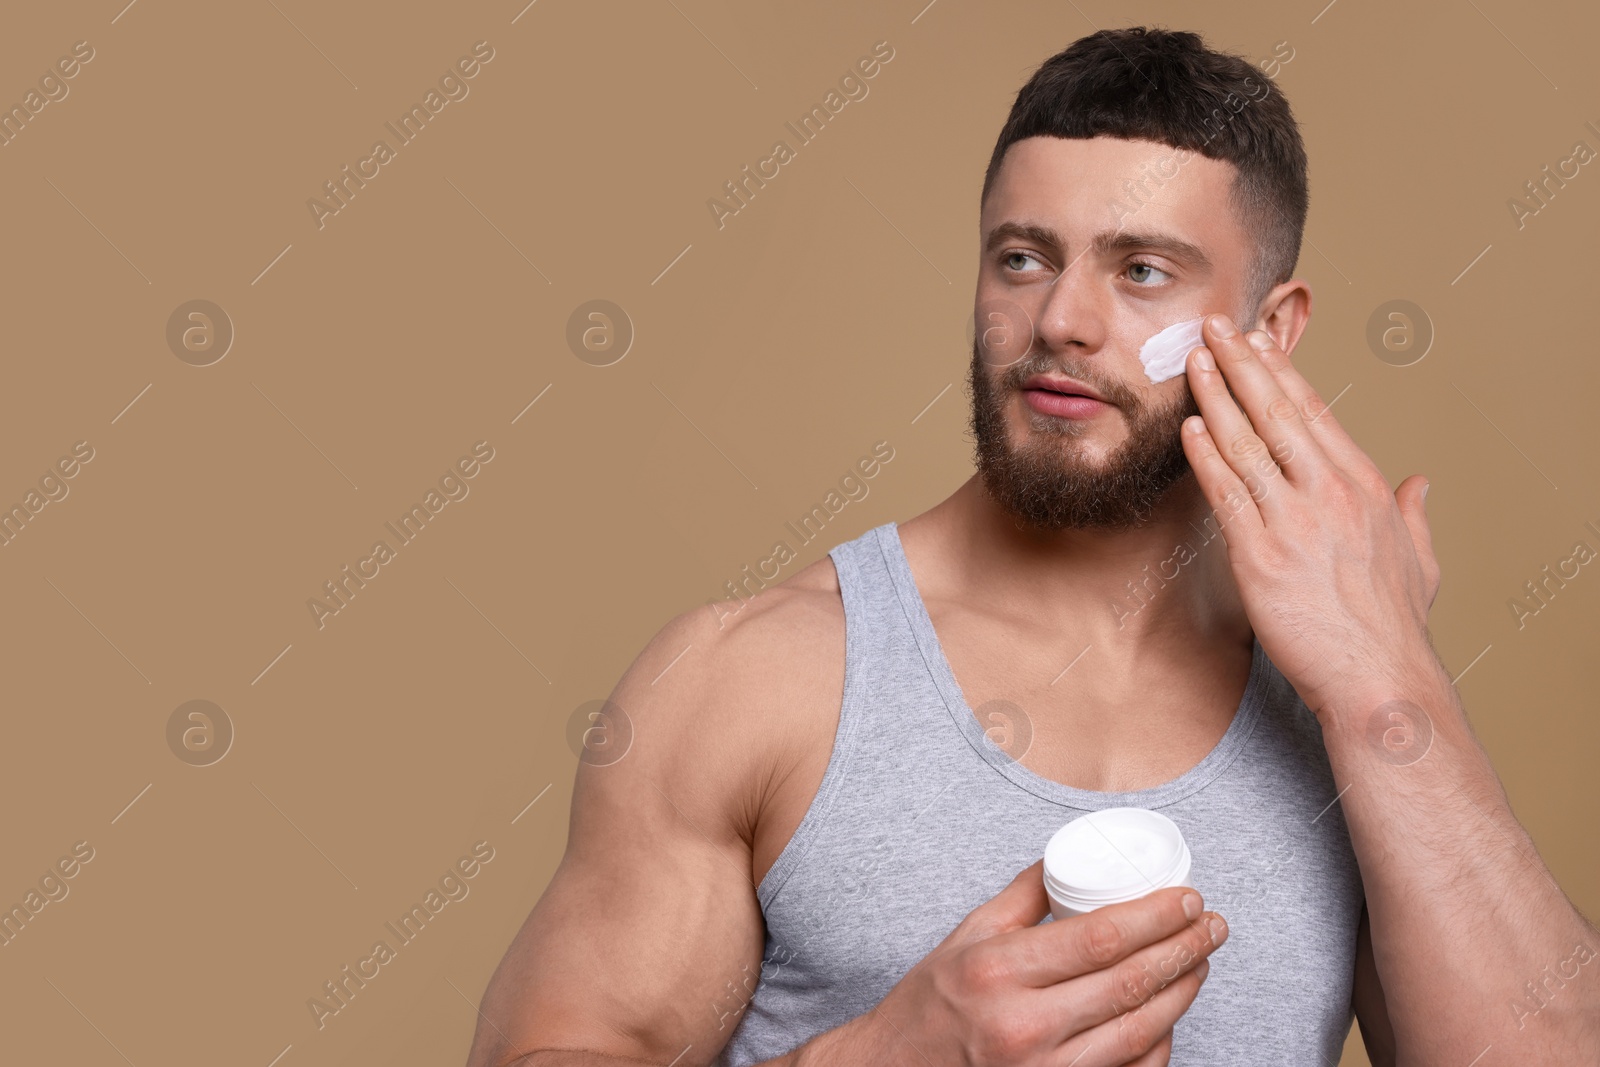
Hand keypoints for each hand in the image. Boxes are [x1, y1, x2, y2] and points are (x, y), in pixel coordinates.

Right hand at [806, 859, 1226, 1066]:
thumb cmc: (931, 1003)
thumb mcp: (966, 937)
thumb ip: (1022, 896)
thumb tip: (1071, 854)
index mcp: (999, 972)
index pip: (1099, 939)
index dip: (1155, 916)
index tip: (1187, 897)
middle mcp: (1024, 1026)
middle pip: (1129, 984)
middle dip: (1184, 950)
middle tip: (1212, 924)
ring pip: (1140, 1033)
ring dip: (1182, 994)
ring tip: (1200, 961)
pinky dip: (1159, 1043)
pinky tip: (1170, 1015)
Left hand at [1179, 314, 1445, 721]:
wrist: (1379, 677)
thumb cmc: (1395, 626)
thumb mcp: (1421, 559)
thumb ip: (1416, 514)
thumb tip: (1420, 482)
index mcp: (1364, 486)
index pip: (1316, 413)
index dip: (1282, 373)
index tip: (1260, 342)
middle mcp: (1330, 493)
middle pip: (1278, 413)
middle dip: (1244, 364)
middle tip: (1216, 326)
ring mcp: (1295, 521)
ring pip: (1247, 444)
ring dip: (1216, 398)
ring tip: (1193, 361)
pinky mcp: (1261, 555)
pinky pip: (1227, 493)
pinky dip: (1205, 456)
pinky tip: (1188, 428)